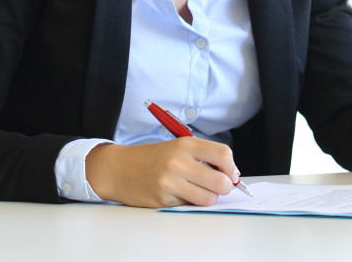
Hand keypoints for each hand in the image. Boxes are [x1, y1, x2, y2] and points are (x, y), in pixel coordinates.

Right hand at [85, 137, 239, 207]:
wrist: (119, 169)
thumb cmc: (153, 158)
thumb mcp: (178, 147)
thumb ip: (204, 157)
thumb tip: (231, 175)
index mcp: (185, 145)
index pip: (223, 154)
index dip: (232, 167)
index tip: (231, 174)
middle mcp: (178, 162)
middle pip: (220, 181)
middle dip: (226, 187)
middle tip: (220, 186)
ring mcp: (170, 183)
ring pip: (208, 199)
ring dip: (209, 198)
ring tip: (199, 191)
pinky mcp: (163, 200)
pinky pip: (190, 206)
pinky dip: (190, 203)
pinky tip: (179, 194)